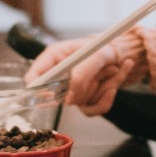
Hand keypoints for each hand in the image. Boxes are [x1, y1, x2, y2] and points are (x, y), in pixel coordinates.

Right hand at [25, 27, 149, 115]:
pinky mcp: (85, 100)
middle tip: (105, 68)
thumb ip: (81, 75)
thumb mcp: (96, 54)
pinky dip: (108, 97)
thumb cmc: (105, 48)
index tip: (52, 94)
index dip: (38, 89)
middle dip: (88, 84)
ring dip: (102, 86)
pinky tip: (117, 79)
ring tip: (113, 68)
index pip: (33, 78)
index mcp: (54, 57)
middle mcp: (61, 76)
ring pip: (81, 102)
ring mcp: (72, 90)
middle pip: (60, 95)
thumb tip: (70, 100)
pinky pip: (94, 108)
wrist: (122, 54)